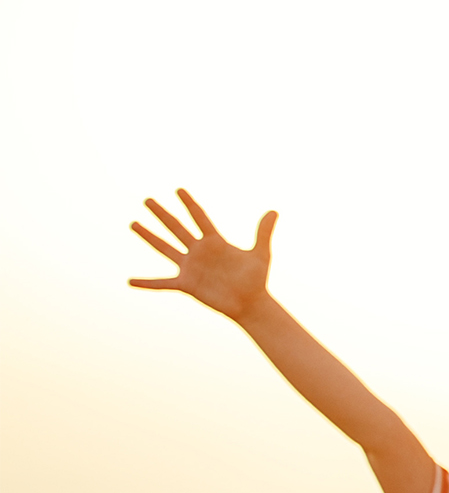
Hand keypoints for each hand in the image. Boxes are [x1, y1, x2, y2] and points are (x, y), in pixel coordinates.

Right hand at [128, 190, 274, 321]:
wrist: (250, 303)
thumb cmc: (256, 279)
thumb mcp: (260, 254)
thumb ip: (263, 232)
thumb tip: (274, 210)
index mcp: (215, 242)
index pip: (200, 218)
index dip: (190, 204)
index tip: (179, 189)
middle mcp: (199, 251)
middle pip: (177, 228)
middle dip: (162, 214)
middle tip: (147, 200)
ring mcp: (190, 267)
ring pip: (165, 248)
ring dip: (149, 236)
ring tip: (133, 224)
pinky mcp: (187, 284)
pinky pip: (162, 283)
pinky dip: (146, 283)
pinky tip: (130, 281)